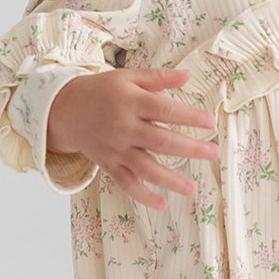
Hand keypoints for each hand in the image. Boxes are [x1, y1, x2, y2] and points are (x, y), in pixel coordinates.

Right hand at [46, 67, 220, 209]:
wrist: (65, 109)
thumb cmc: (102, 91)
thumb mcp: (128, 77)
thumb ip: (158, 78)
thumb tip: (188, 75)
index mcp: (131, 103)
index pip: (164, 110)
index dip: (189, 116)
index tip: (210, 122)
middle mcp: (124, 128)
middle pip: (161, 142)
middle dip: (189, 149)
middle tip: (214, 153)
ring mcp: (116, 149)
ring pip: (145, 168)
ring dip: (170, 180)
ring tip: (192, 188)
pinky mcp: (109, 164)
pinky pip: (126, 183)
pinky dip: (143, 196)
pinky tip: (162, 204)